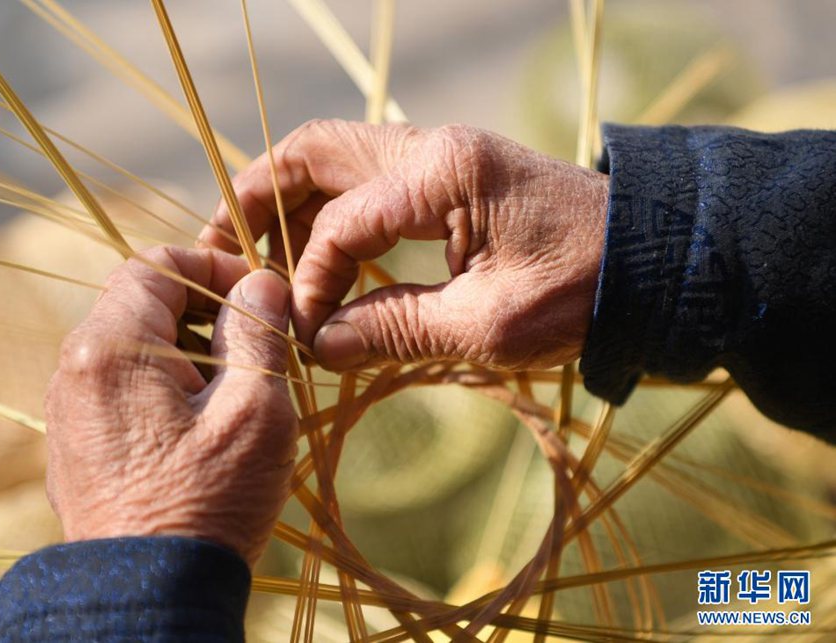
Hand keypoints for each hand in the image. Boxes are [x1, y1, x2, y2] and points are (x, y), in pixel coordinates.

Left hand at [44, 247, 296, 565]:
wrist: (148, 594)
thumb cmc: (208, 501)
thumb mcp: (254, 409)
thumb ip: (257, 333)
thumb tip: (261, 284)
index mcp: (112, 348)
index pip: (157, 265)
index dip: (214, 267)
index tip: (258, 293)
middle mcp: (76, 370)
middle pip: (142, 302)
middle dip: (206, 309)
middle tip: (257, 341)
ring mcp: (71, 409)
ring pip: (133, 345)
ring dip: (189, 348)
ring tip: (238, 387)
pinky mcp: (79, 443)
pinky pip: (122, 386)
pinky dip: (165, 383)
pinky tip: (204, 422)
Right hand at [200, 120, 608, 371]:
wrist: (652, 262)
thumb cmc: (583, 292)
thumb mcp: (488, 326)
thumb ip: (394, 329)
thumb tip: (316, 343)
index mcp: (444, 172)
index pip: (342, 223)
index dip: (309, 281)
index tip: (302, 333)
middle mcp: (434, 147)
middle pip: (316, 151)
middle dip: (261, 196)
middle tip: (223, 245)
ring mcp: (441, 156)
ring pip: (337, 159)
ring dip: (292, 201)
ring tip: (257, 252)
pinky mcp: (451, 177)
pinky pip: (369, 181)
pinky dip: (332, 211)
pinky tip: (317, 255)